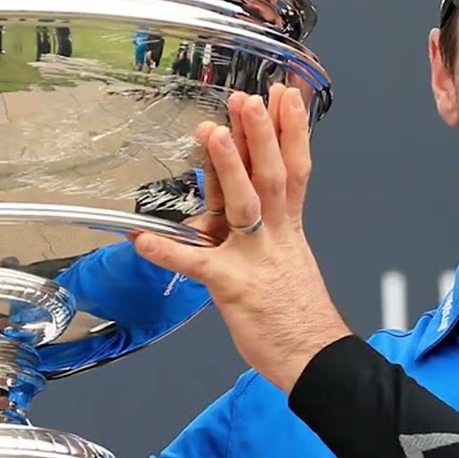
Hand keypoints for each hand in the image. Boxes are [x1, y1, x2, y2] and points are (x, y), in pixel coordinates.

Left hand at [131, 84, 351, 392]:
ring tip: (210, 132)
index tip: (284, 95)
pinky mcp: (233, 288)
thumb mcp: (288, 261)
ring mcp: (255, 260)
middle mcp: (276, 237)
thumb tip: (238, 201)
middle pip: (271, 176)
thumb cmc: (297, 316)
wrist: (317, 362)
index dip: (291, 131)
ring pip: (243, 206)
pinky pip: (195, 266)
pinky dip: (167, 252)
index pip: (294, 170)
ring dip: (227, 167)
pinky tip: (141, 237)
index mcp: (289, 230)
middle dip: (259, 133)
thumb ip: (264, 229)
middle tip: (246, 97)